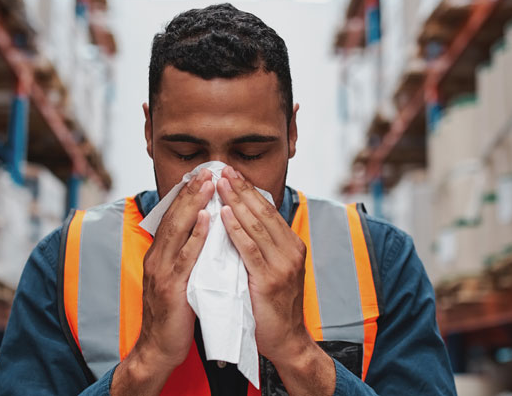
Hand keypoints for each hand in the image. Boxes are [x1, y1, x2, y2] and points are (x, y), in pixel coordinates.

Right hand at [112, 169, 213, 395]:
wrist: (158, 349)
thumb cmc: (173, 316)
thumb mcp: (177, 280)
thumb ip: (186, 258)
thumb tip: (203, 235)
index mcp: (158, 256)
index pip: (171, 218)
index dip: (185, 195)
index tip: (200, 174)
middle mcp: (156, 259)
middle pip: (173, 217)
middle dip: (190, 191)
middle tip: (207, 169)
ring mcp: (162, 272)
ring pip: (178, 230)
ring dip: (194, 204)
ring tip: (208, 184)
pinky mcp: (171, 288)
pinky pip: (186, 256)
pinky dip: (197, 235)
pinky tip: (208, 219)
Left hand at [216, 166, 334, 395]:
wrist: (287, 341)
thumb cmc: (273, 307)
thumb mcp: (271, 270)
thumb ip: (260, 247)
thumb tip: (240, 222)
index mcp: (291, 245)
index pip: (267, 210)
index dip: (248, 189)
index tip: (231, 172)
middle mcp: (291, 250)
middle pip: (263, 211)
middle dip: (241, 188)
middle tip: (223, 168)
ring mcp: (283, 265)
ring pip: (257, 225)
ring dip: (236, 201)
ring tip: (220, 183)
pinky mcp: (270, 280)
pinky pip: (250, 249)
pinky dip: (237, 230)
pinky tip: (225, 215)